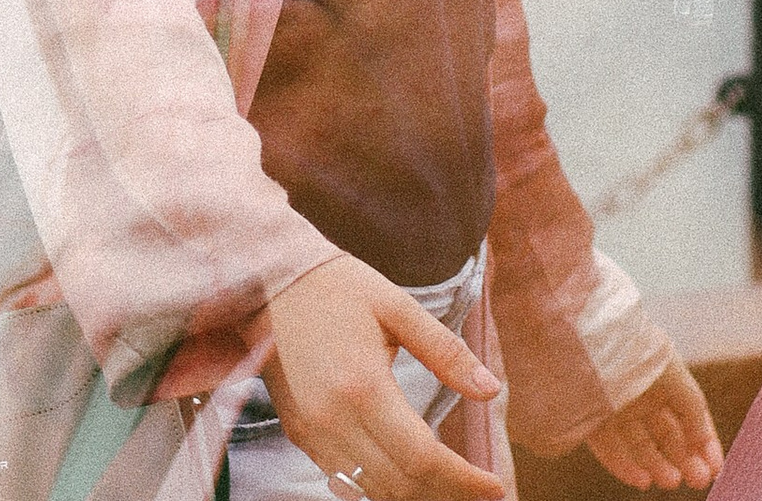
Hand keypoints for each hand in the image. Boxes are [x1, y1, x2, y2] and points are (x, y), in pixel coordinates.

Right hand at [259, 254, 506, 500]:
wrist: (267, 281)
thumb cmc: (336, 288)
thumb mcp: (397, 307)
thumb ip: (445, 351)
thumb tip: (490, 389)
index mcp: (363, 387)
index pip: (423, 458)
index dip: (463, 481)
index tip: (494, 487)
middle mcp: (333, 420)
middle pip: (400, 485)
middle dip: (447, 494)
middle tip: (480, 492)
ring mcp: (312, 431)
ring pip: (372, 490)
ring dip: (415, 496)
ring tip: (451, 488)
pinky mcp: (300, 433)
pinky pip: (346, 479)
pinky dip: (382, 486)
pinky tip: (408, 476)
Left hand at [583, 360, 722, 491]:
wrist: (592, 340)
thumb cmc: (638, 353)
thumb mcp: (676, 378)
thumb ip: (692, 409)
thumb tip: (703, 442)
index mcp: (665, 379)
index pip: (690, 416)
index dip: (704, 442)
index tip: (716, 468)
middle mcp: (642, 395)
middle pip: (666, 434)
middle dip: (684, 459)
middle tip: (697, 481)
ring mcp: (617, 408)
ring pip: (640, 445)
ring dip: (657, 466)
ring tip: (671, 482)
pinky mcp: (592, 419)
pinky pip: (610, 448)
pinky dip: (625, 466)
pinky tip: (642, 481)